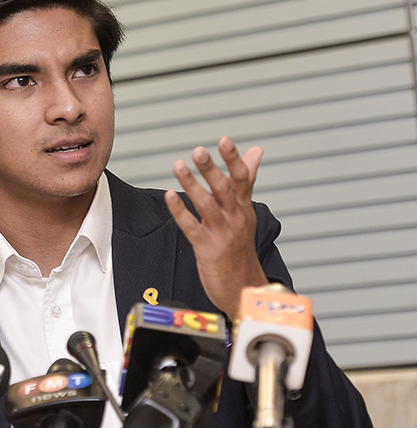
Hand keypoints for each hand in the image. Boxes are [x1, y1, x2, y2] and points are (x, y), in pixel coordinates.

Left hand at [164, 137, 268, 318]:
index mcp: (243, 208)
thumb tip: (256, 151)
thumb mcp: (246, 212)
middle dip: (211, 169)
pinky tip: (170, 196)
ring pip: (207, 205)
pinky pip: (192, 227)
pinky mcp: (208, 248)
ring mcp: (222, 234)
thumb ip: (246, 180)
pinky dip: (180, 211)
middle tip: (199, 151)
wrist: (245, 288)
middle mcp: (235, 218)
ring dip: (192, 185)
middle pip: (224, 189)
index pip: (242, 179)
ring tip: (178, 166)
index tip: (224, 140)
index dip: (233, 159)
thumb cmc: (241, 248)